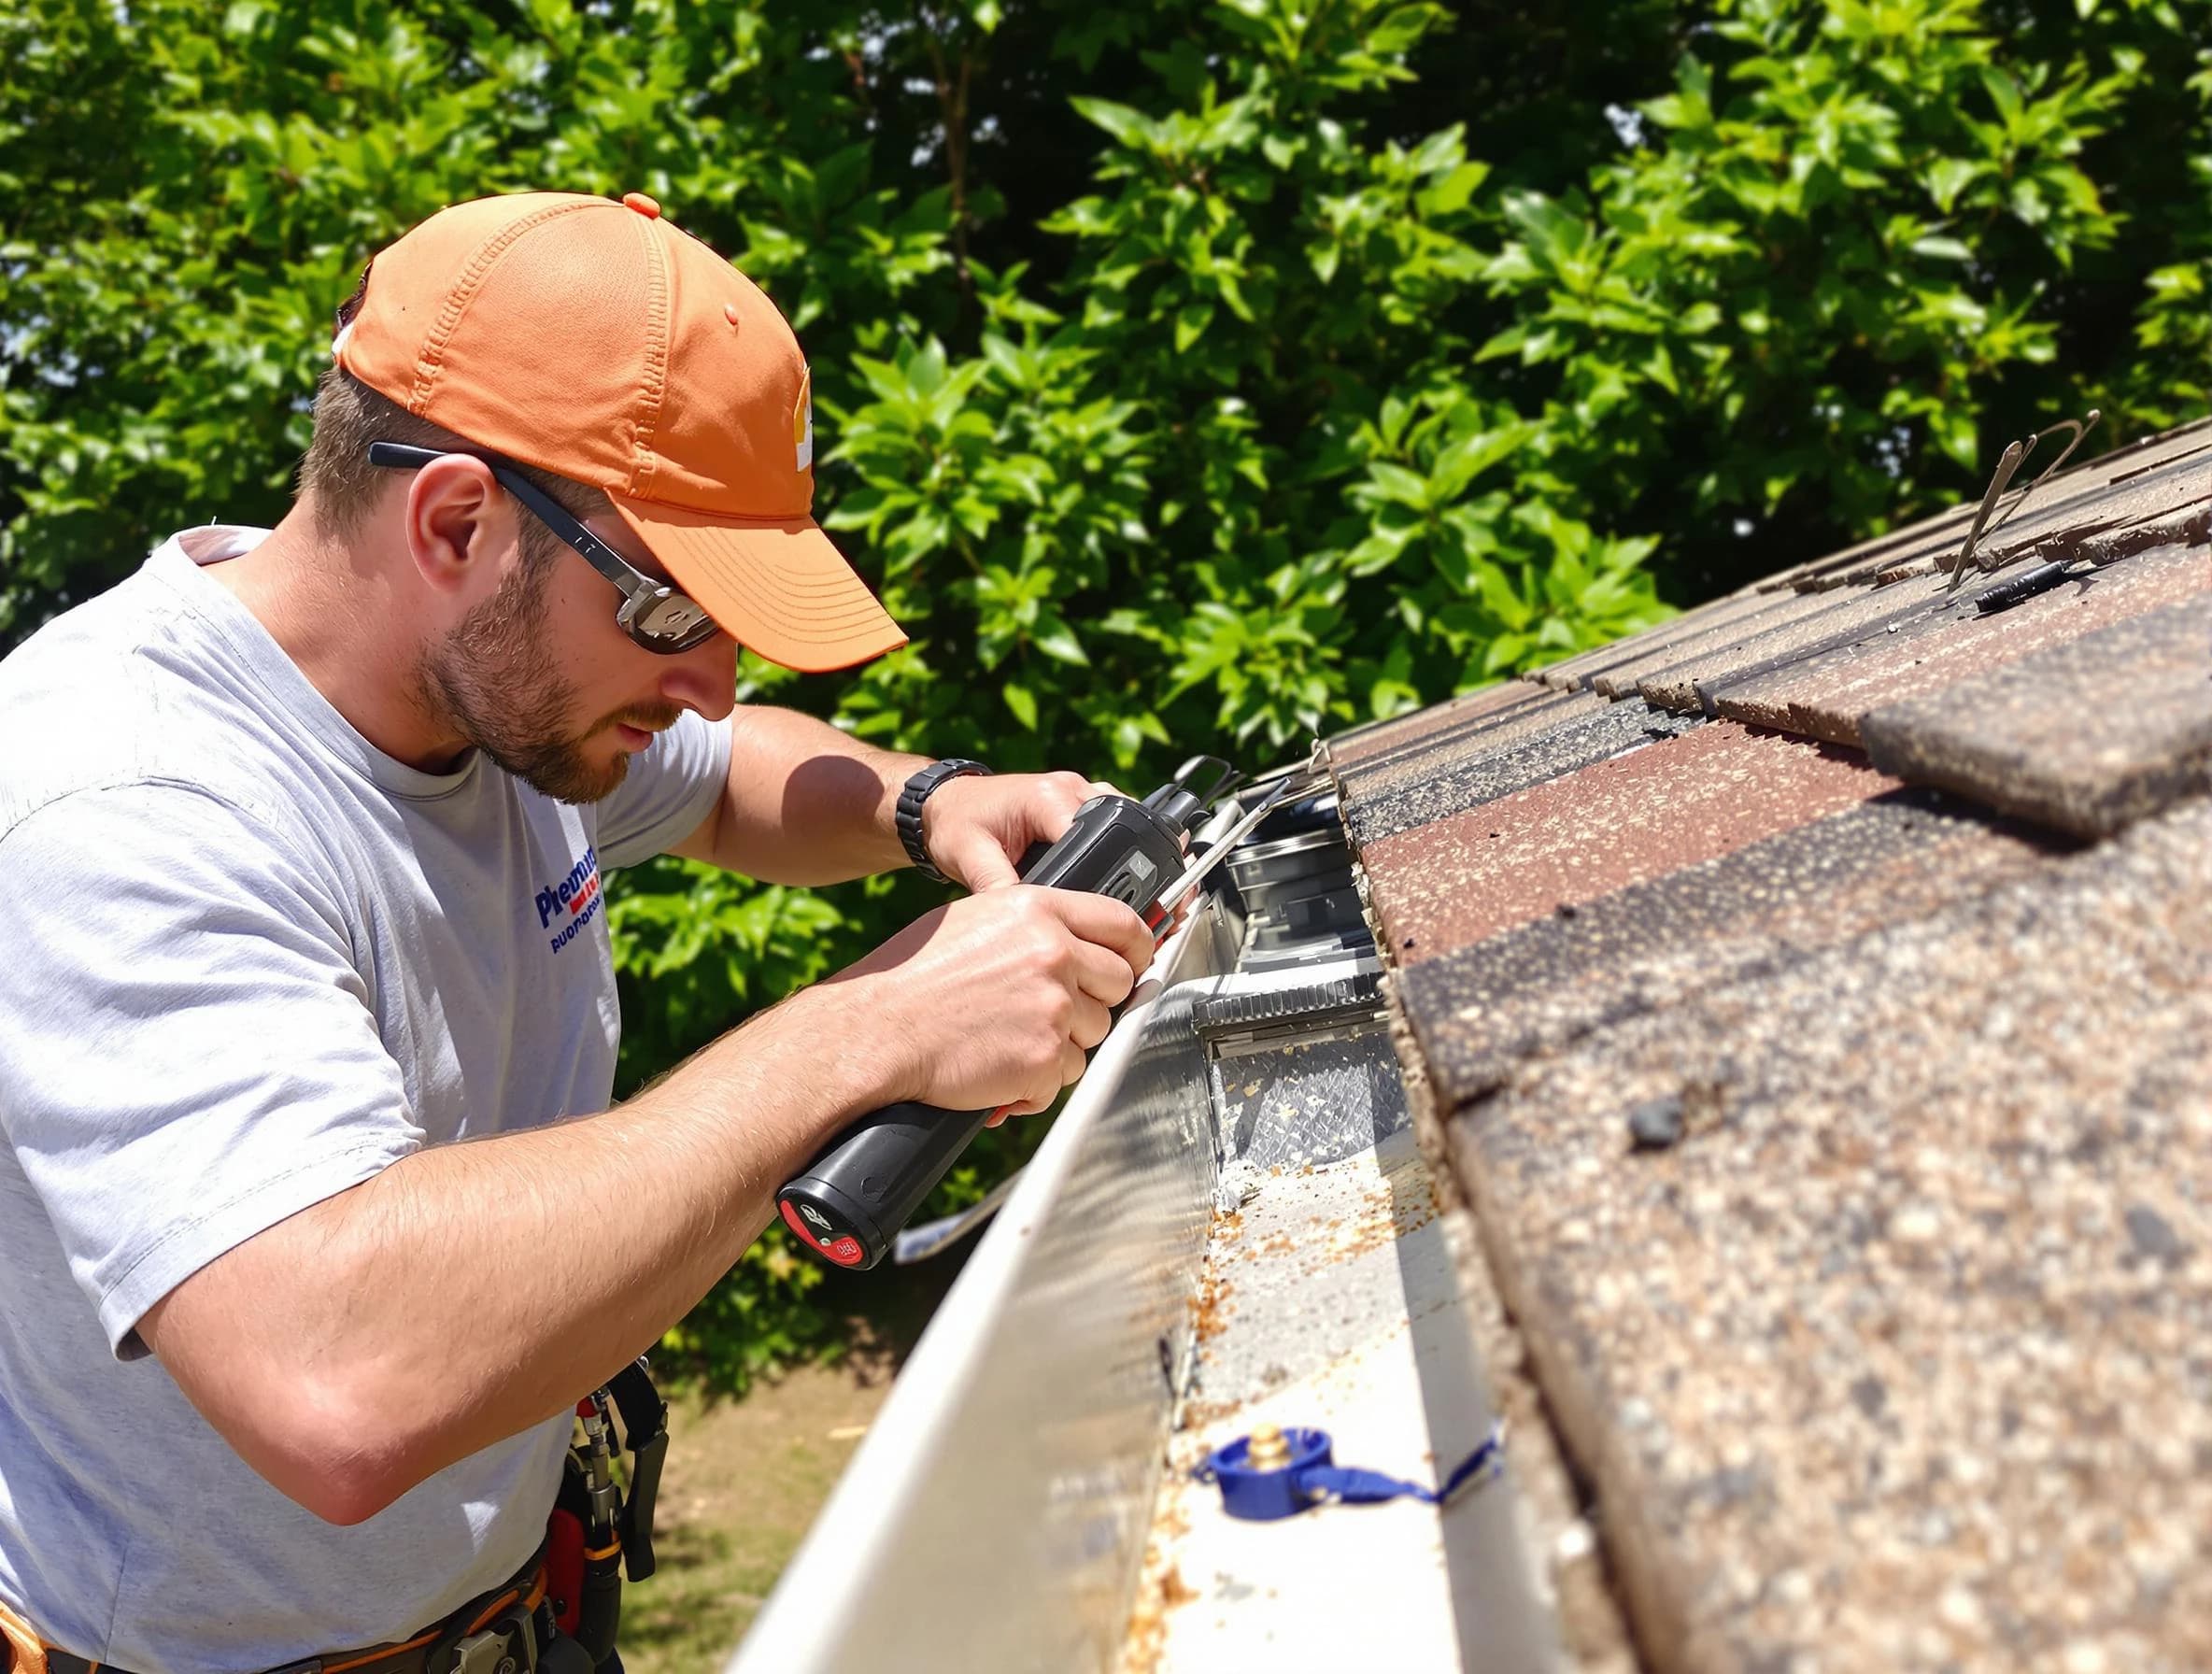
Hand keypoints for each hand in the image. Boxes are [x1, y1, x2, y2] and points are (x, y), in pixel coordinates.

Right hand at [825, 885, 1153, 1116]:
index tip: (1136, 963)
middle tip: (1054, 1015)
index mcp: (1038, 910)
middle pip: (1119, 982)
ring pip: (1095, 1034)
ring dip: (1061, 1046)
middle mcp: (1053, 953)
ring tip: (1008, 1041)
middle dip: (1094, 1003)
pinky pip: (1064, 1078)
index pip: (1122, 922)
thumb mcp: (976, 921)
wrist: (875, 1031)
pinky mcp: (1044, 1057)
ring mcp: (1054, 1006)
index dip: (1138, 947)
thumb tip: (1074, 944)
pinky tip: (997, 1069)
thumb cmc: (911, 979)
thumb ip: (1033, 925)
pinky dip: (1036, 1084)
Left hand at [920, 770, 1117, 890]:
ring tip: (1099, 893)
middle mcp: (1071, 787)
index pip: (1090, 842)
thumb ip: (995, 884)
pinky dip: (1110, 848)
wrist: (948, 802)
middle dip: (1111, 871)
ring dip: (1116, 857)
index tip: (1082, 909)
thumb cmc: (956, 824)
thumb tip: (1023, 920)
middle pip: (1115, 833)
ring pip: (1122, 826)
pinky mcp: (1083, 800)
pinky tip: (1099, 876)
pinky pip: (1113, 823)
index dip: (1091, 879)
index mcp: (1047, 797)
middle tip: (1094, 908)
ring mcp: (1081, 790)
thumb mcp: (968, 856)